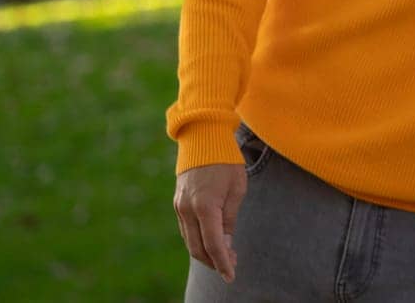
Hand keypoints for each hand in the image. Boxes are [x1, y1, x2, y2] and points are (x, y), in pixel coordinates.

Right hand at [173, 163, 246, 282]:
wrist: (203, 138)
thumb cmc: (226, 162)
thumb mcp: (236, 189)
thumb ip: (229, 220)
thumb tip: (226, 246)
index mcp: (205, 206)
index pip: (213, 244)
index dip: (223, 263)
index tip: (231, 276)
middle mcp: (188, 210)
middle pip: (198, 248)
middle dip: (215, 262)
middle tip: (232, 266)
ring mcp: (180, 207)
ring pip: (190, 241)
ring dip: (206, 253)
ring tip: (226, 257)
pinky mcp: (178, 204)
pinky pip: (187, 230)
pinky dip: (199, 240)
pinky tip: (213, 242)